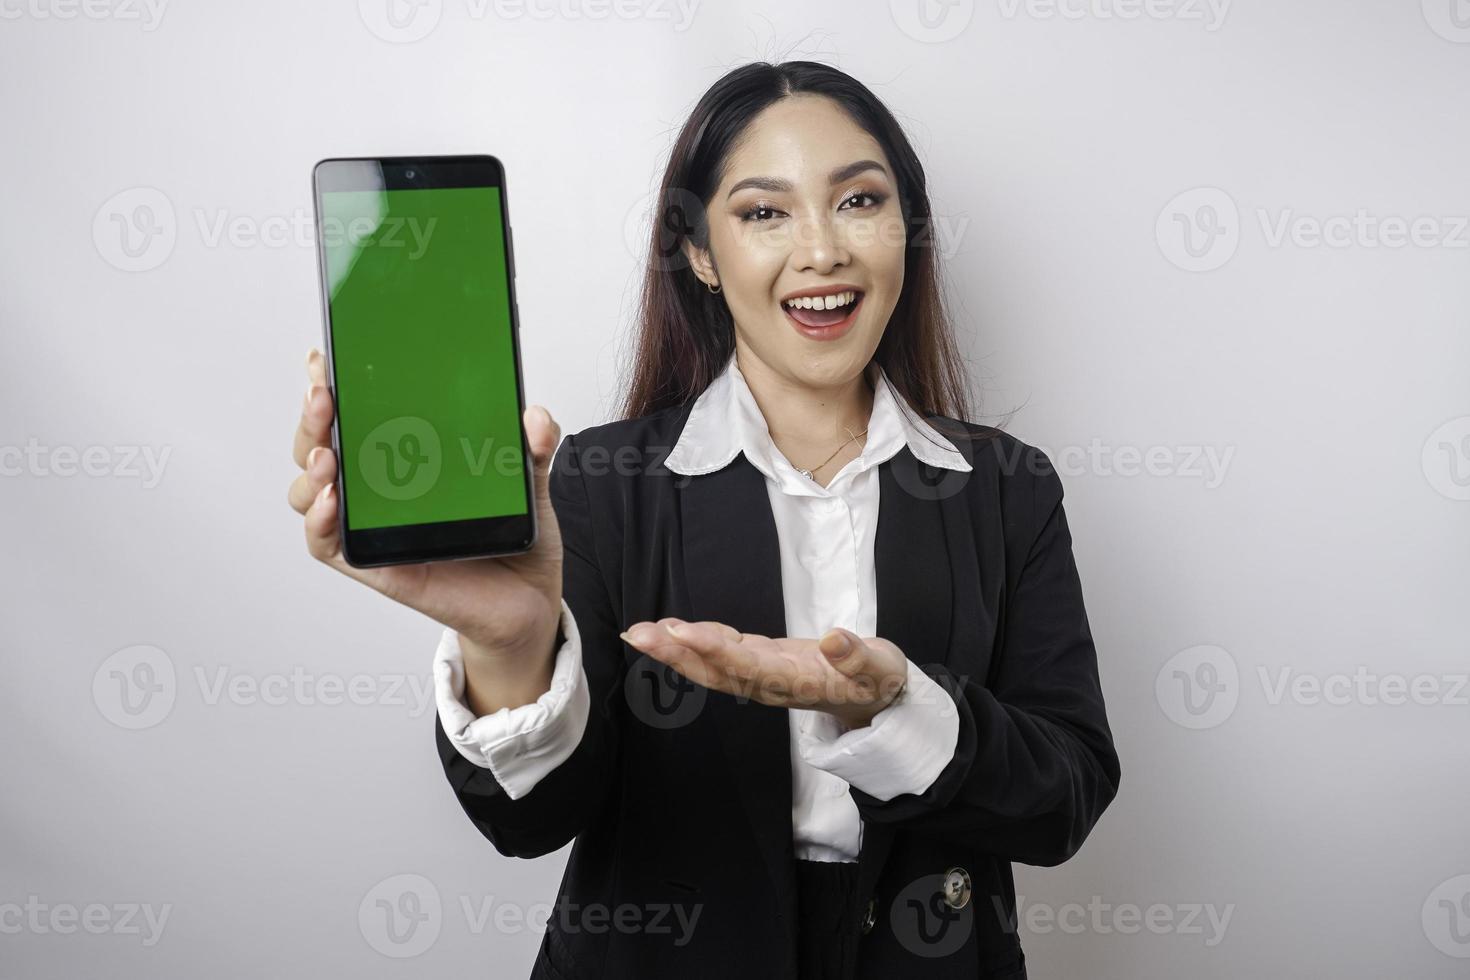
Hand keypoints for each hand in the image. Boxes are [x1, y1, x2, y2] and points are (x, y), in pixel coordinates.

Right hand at [286, 347, 563, 661]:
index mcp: (404, 457)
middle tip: (323, 395)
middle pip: (319, 445)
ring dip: (309, 468)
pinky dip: (317, 521)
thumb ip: (532, 447)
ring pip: (310, 491)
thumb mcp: (528, 483)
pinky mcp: (375, 564)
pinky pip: (327, 544)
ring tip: (326, 454)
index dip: (331, 386)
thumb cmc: (513, 537)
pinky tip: (328, 501)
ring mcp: (371, 526)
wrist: (527, 601)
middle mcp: (377, 488)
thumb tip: (536, 418)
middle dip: (312, 417)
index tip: (326, 359)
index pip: (353, 415)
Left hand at [619, 619, 909, 729]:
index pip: (747, 664)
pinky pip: (720, 655)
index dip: (713, 648)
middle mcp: (770, 682)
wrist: (877, 701)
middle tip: (637, 635)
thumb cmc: (878, 681)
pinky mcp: (761, 662)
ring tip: (639, 633)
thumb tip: (835, 640)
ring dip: (675, 650)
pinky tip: (670, 630)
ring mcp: (761, 674)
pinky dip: (693, 642)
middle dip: (676, 653)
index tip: (680, 631)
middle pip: (716, 671)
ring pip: (712, 666)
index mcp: (795, 680)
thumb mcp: (881, 668)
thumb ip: (858, 657)